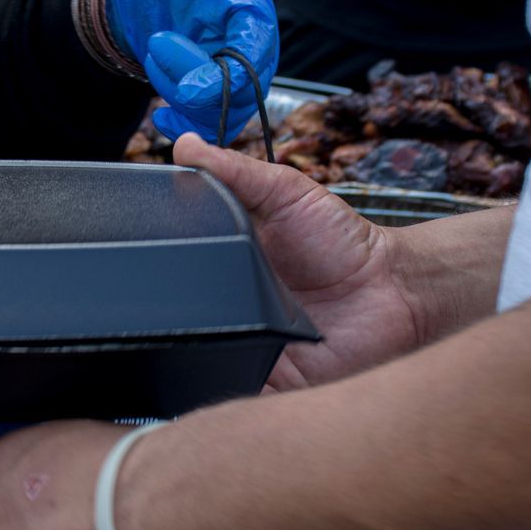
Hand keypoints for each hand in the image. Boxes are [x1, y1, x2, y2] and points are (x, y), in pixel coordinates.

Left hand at [108, 0, 277, 143]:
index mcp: (248, 4)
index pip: (255, 44)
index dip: (224, 70)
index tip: (185, 85)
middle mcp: (249, 39)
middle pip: (243, 85)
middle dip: (194, 83)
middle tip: (154, 52)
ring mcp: (233, 68)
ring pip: (226, 109)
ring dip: (183, 102)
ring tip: (151, 62)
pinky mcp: (215, 92)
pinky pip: (212, 122)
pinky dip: (184, 124)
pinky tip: (158, 117)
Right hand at [174, 134, 427, 390]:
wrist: (393, 293)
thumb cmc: (343, 241)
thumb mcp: (285, 192)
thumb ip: (235, 171)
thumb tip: (185, 144)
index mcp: (223, 257)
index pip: (173, 260)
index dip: (153, 254)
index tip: (137, 243)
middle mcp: (226, 302)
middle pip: (175, 310)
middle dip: (168, 302)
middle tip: (178, 286)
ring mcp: (241, 342)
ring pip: (196, 351)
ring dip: (196, 339)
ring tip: (211, 319)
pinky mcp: (262, 379)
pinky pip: (229, 385)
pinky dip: (224, 376)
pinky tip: (233, 355)